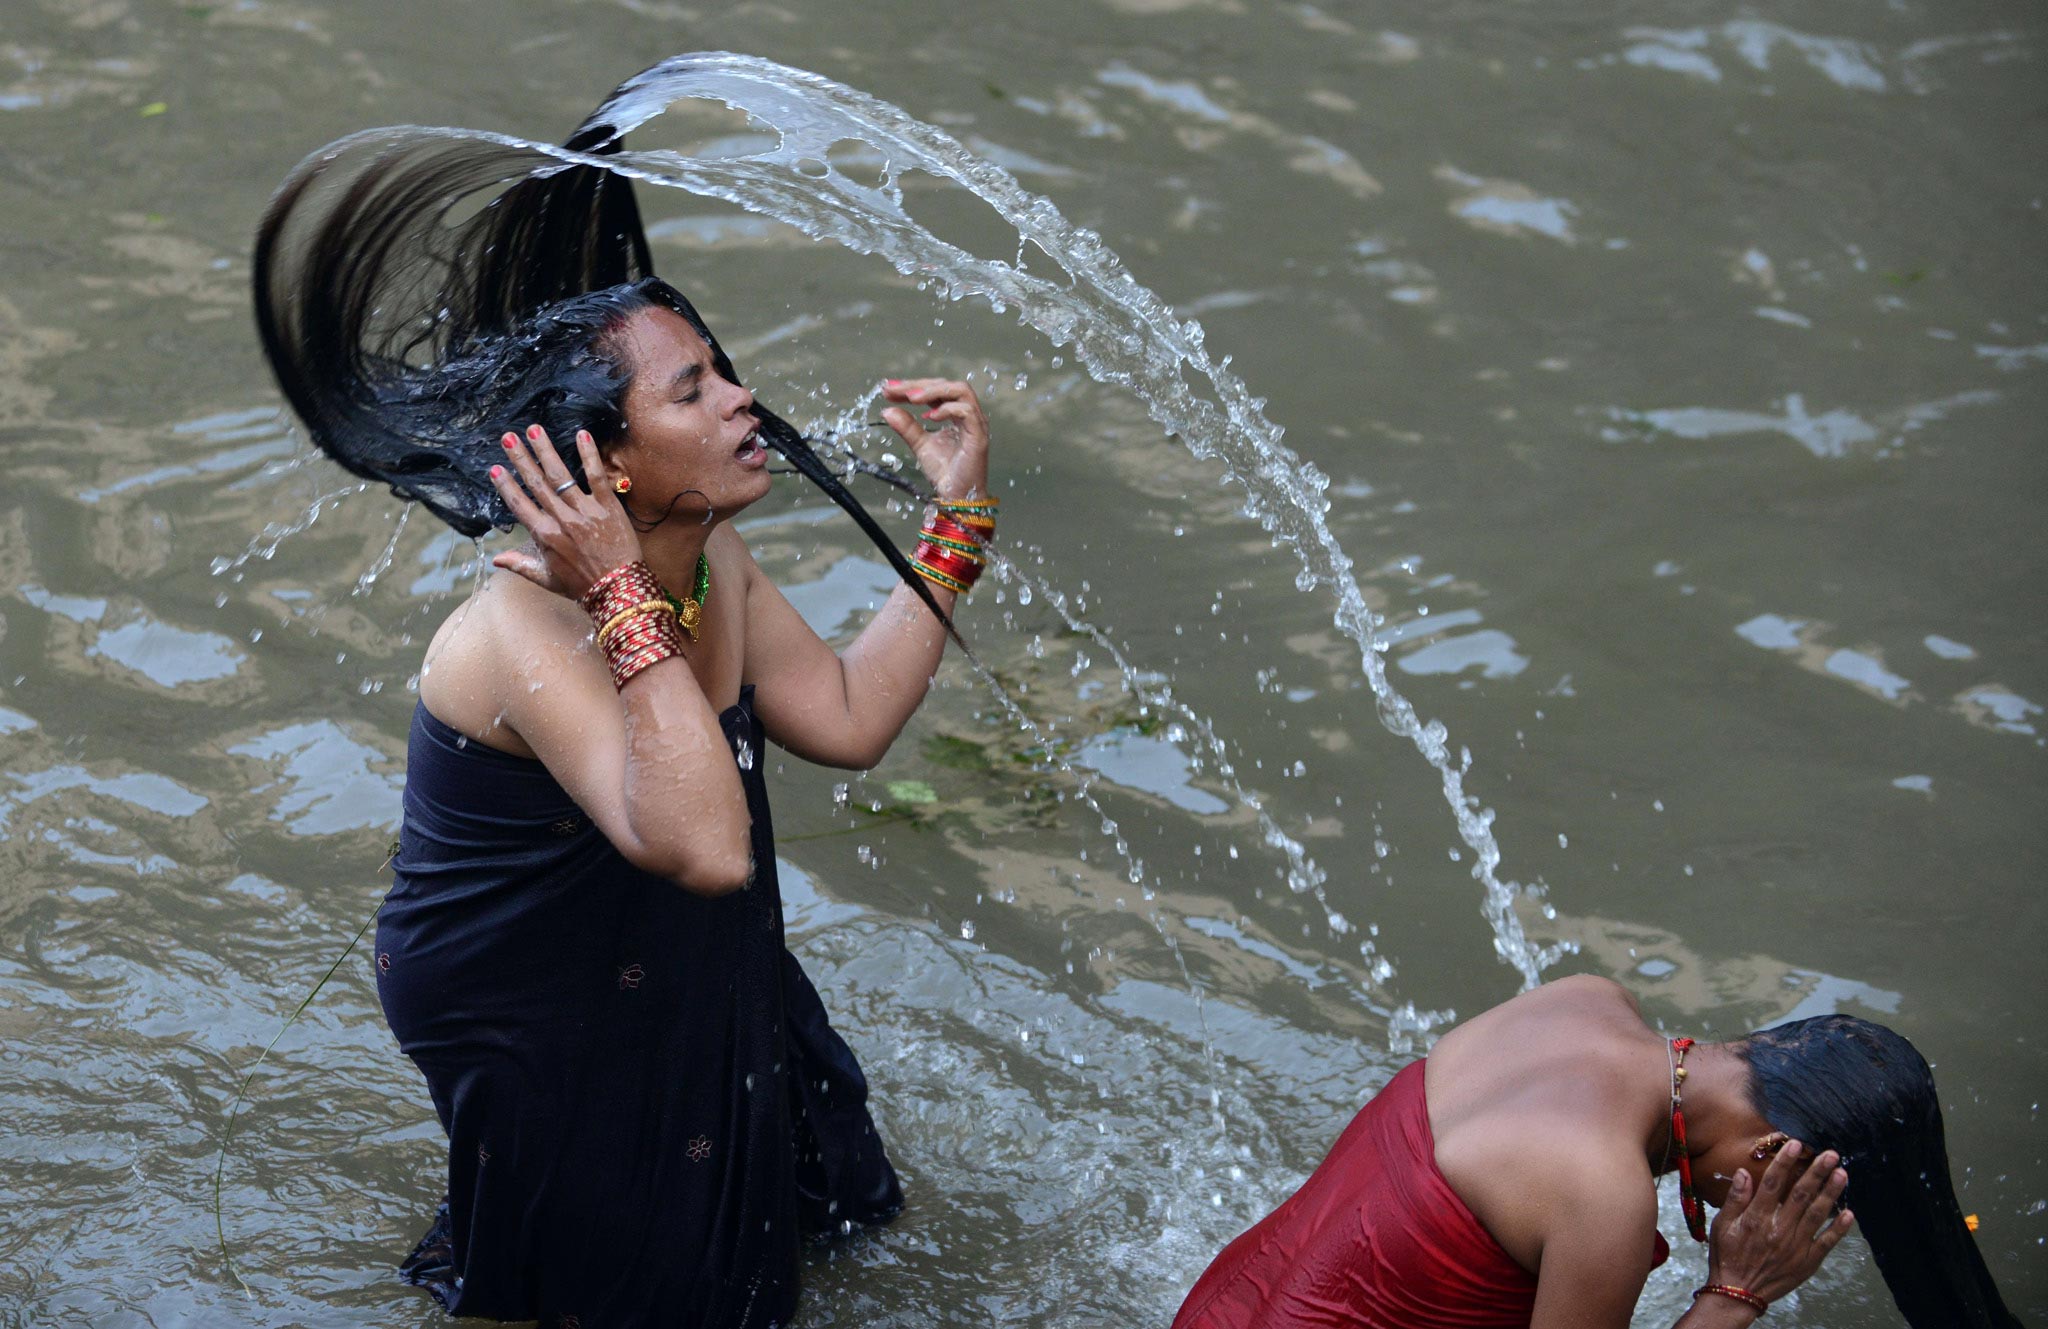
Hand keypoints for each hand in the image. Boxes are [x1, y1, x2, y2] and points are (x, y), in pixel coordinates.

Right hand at [487, 425, 645, 600]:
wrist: (619, 590)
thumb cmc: (583, 586)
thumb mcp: (547, 579)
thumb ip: (521, 565)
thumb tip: (496, 560)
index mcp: (545, 536)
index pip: (520, 505)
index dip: (506, 486)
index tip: (495, 468)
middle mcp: (562, 520)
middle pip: (536, 484)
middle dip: (521, 459)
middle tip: (507, 437)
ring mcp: (585, 511)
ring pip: (560, 476)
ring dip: (545, 451)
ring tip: (534, 430)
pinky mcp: (607, 507)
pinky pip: (596, 477)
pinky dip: (588, 455)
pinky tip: (581, 435)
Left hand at [880, 377, 990, 501]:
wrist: (957, 496)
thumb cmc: (945, 471)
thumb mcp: (919, 444)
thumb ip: (907, 427)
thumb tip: (887, 411)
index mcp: (955, 413)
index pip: (935, 390)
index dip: (912, 386)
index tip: (888, 389)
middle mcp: (967, 413)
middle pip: (946, 385)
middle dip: (918, 385)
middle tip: (895, 390)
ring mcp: (975, 422)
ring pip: (961, 391)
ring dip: (934, 391)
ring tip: (912, 398)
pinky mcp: (979, 435)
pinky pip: (966, 412)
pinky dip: (947, 409)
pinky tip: (929, 417)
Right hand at [1705, 1140, 1854, 1304]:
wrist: (1739, 1292)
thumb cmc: (1728, 1256)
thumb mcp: (1722, 1225)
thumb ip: (1735, 1198)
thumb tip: (1744, 1172)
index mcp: (1757, 1218)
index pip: (1773, 1183)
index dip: (1785, 1162)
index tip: (1796, 1144)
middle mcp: (1779, 1229)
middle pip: (1801, 1195)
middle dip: (1817, 1172)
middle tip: (1831, 1154)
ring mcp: (1796, 1246)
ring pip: (1817, 1214)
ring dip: (1831, 1193)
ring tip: (1842, 1174)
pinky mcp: (1808, 1261)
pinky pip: (1827, 1242)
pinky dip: (1839, 1228)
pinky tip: (1849, 1213)